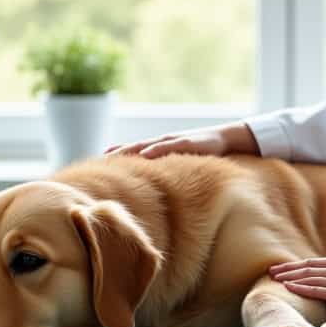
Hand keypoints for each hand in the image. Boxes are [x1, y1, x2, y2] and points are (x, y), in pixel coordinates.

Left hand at [105, 122, 258, 159]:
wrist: (225, 138)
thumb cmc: (203, 152)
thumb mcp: (184, 163)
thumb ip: (172, 171)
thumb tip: (162, 188)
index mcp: (162, 149)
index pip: (136, 151)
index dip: (119, 155)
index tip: (101, 161)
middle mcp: (164, 142)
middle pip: (136, 147)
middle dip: (119, 153)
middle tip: (100, 161)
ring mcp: (174, 141)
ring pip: (148, 145)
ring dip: (131, 150)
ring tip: (115, 155)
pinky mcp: (186, 142)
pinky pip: (168, 146)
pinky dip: (156, 150)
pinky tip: (145, 154)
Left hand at [269, 253, 325, 306]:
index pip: (314, 263)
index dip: (297, 266)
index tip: (285, 268)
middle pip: (306, 267)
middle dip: (287, 269)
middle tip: (271, 270)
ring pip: (307, 276)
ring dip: (289, 277)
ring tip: (274, 278)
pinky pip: (316, 289)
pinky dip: (300, 286)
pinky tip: (288, 286)